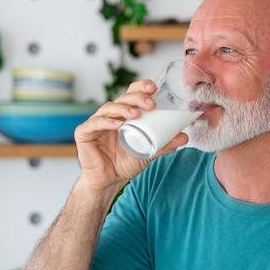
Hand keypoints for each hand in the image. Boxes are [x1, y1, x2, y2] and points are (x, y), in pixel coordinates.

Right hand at [74, 79, 188, 194]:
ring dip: (122, 108)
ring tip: (136, 113)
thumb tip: (184, 137)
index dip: (141, 88)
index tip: (154, 88)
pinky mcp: (84, 133)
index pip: (132, 95)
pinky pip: (95, 124)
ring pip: (108, 108)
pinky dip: (106, 122)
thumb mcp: (148, 153)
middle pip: (122, 99)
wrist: (108, 182)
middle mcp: (110, 115)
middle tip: (150, 103)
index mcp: (124, 115)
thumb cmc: (124, 164)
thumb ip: (164, 145)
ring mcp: (96, 123)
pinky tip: (117, 124)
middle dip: (137, 98)